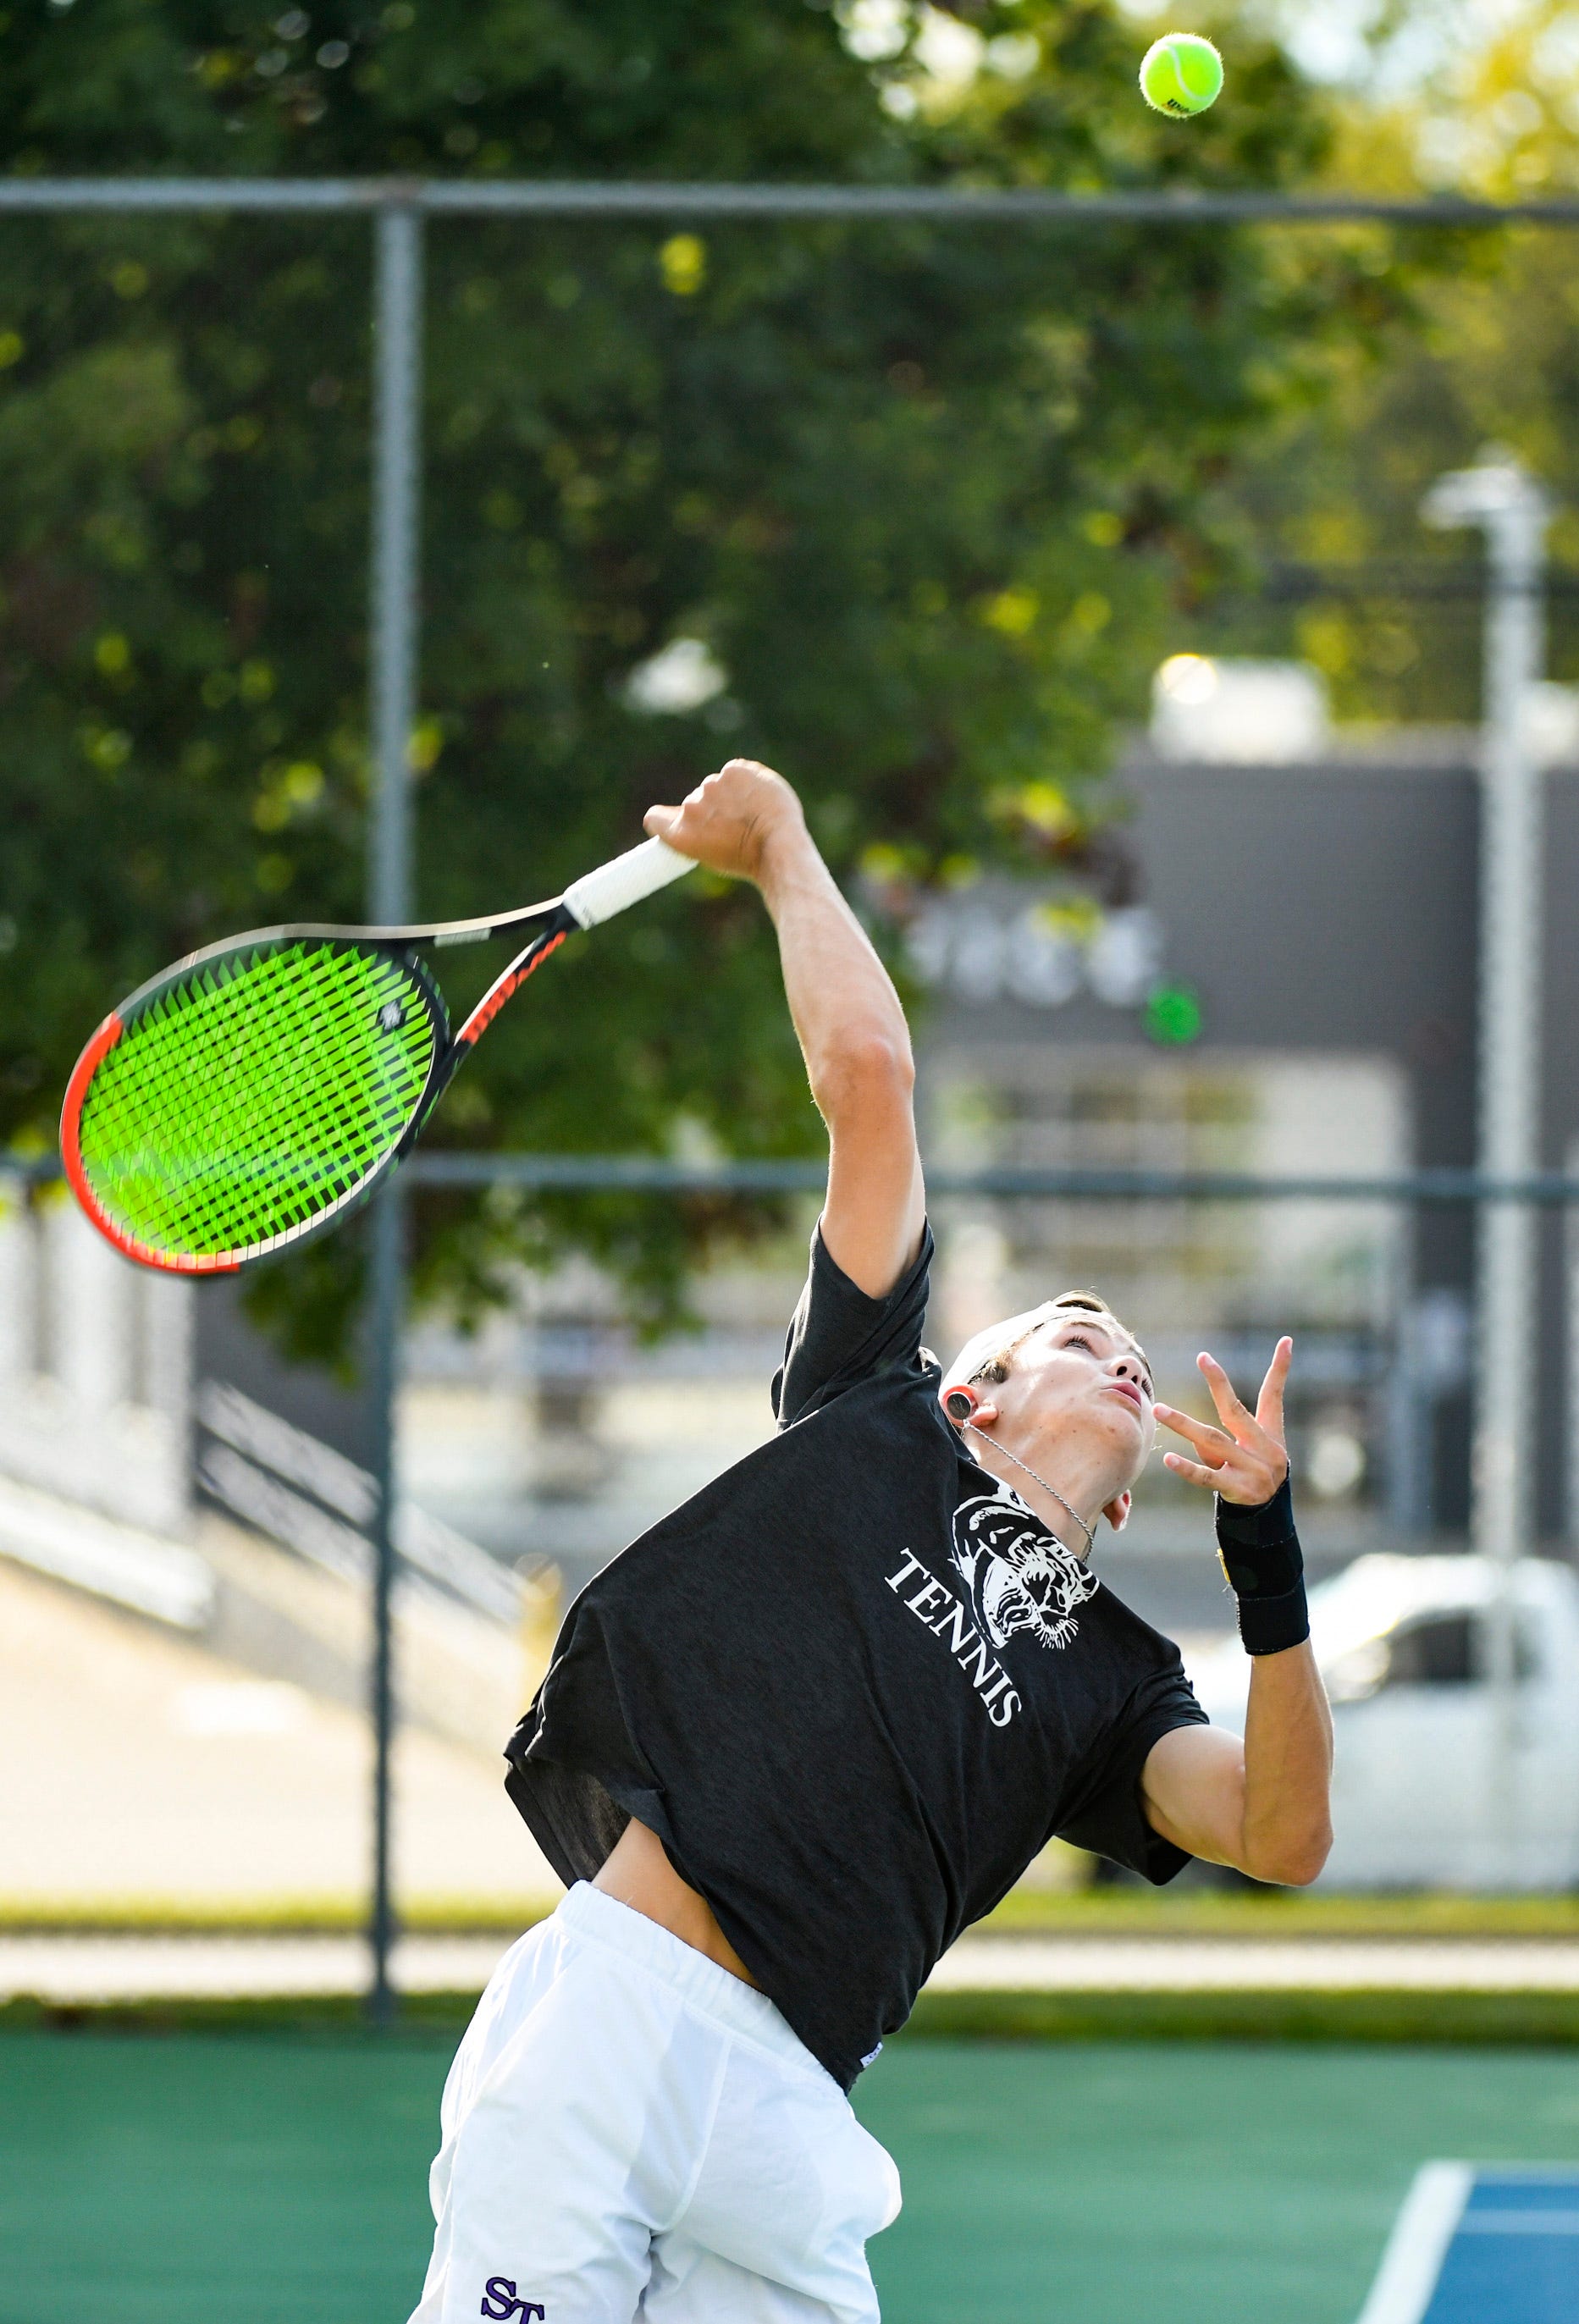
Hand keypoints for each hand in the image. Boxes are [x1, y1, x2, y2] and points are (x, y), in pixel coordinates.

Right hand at [644, 759, 805, 885]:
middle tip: (736, 827)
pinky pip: (736, 772)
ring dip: (730, 795)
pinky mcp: (733, 770)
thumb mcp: (711, 857)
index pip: (655, 818)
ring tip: (752, 815)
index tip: (677, 823)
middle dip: (712, 810)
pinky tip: (759, 797)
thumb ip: (693, 834)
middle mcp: (691, 808)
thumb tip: (681, 819)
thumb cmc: (749, 859)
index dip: (666, 820)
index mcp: (681, 833)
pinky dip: (746, 781)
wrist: (779, 846)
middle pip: (695, 803)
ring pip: (717, 786)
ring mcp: (712, 786)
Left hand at [1154, 1339, 1291, 1505]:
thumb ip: (1229, 1432)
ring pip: (1213, 1442)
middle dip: (1220, 1384)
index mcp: (1269, 1434)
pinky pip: (1207, 1477)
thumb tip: (1198, 1435)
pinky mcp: (1236, 1490)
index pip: (1274, 1395)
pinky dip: (1187, 1468)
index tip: (1285, 1341)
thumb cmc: (1255, 1469)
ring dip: (1184, 1425)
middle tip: (1204, 1357)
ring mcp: (1252, 1470)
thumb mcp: (1251, 1449)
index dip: (1280, 1369)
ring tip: (1158, 1410)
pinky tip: (1168, 1459)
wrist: (1268, 1514)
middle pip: (1236, 1411)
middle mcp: (1264, 1449)